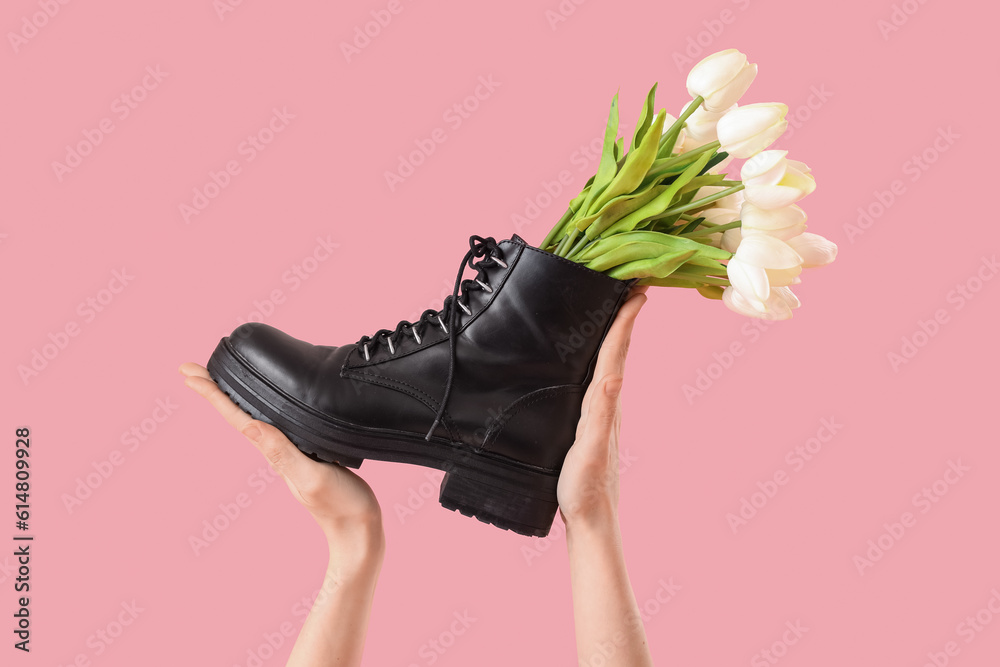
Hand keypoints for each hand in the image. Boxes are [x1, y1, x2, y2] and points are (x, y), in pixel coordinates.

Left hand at [179, 363, 383, 570]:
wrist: (358, 530)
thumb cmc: (340, 505)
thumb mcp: (311, 477)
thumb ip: (281, 453)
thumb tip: (251, 426)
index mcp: (275, 451)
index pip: (237, 418)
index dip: (213, 395)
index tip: (189, 374)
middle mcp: (277, 450)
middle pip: (238, 414)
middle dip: (213, 390)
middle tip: (188, 368)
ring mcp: (290, 453)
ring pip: (254, 418)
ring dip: (233, 398)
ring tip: (217, 380)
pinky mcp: (306, 453)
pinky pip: (276, 425)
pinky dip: (263, 408)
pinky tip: (266, 404)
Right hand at [557, 285, 646, 529]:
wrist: (590, 523)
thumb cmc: (586, 489)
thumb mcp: (591, 450)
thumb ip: (601, 415)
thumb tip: (613, 376)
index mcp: (606, 404)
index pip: (616, 354)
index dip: (626, 321)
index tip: (637, 289)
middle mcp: (608, 405)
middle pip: (617, 352)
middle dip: (623, 317)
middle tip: (628, 285)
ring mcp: (602, 415)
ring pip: (609, 365)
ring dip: (614, 336)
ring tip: (613, 310)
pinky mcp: (592, 425)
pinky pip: (599, 381)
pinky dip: (601, 360)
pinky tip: (594, 360)